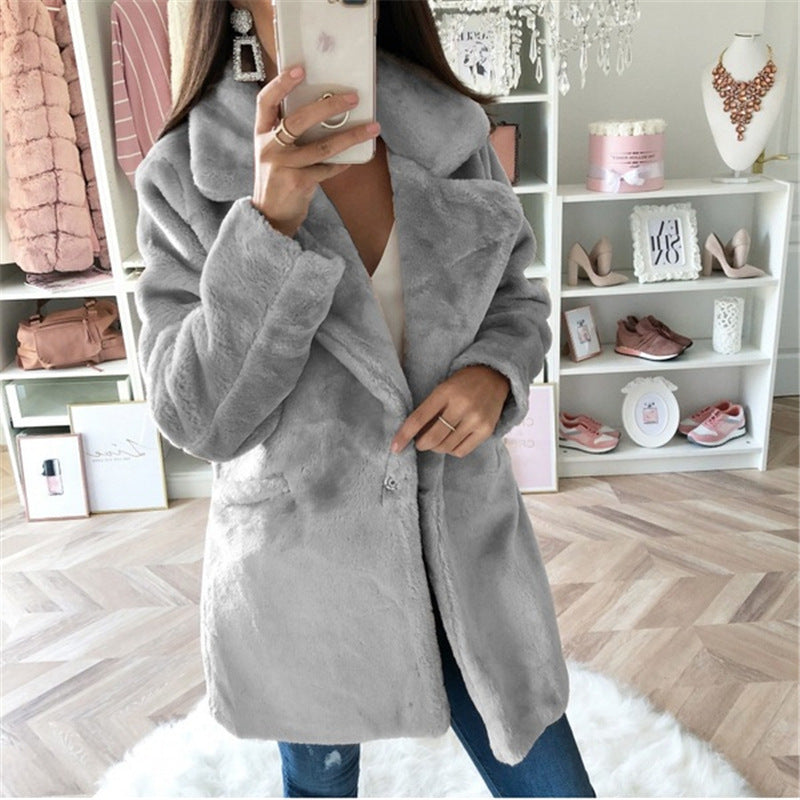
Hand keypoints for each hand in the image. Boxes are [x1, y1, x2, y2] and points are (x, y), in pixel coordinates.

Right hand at [251, 64, 380, 237]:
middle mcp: (269, 147)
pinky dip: (342, 163)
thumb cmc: (278, 180)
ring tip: (371, 128)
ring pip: (321, 146)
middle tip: (352, 98)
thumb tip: (326, 112)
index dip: (281, 83)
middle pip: (299, 119)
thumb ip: (289, 134)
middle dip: (328, 106)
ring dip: (350, 137)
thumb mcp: (275, 153)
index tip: (300, 69)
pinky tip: (354, 157)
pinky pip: (327, 169)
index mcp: (262, 134)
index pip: (265, 101)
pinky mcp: (297, 183)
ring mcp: (283, 166)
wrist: (270, 217)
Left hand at [390, 365, 510, 456]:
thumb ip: (429, 408)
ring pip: (446, 447)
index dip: (404, 434)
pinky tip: (451, 440)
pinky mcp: (486, 430)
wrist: (494, 377)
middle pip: (433, 437)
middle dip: (421, 444)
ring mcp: (476, 419)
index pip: (419, 418)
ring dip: (436, 447)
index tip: (394, 447)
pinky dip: (451, 450)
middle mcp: (462, 406)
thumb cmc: (463, 383)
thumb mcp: (442, 388)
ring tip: (437, 439)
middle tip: (420, 442)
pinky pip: (461, 451)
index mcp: (445, 392)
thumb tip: (413, 434)